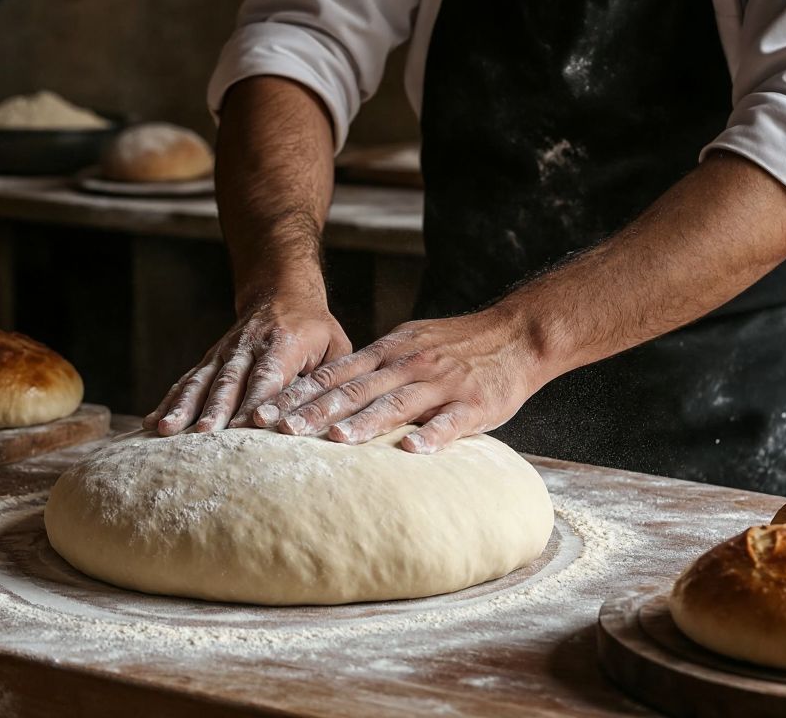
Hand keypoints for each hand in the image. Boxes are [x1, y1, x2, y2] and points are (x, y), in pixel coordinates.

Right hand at [144, 293, 351, 434]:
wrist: (281, 292)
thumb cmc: (315, 331)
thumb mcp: (334, 347)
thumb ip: (327, 379)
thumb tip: (322, 417)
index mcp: (284, 342)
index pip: (269, 374)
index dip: (257, 399)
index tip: (247, 425)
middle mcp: (248, 345)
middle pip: (229, 380)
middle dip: (215, 409)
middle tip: (204, 435)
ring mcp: (225, 351)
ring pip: (201, 380)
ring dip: (184, 406)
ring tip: (167, 430)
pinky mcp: (210, 359)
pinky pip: (187, 381)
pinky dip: (169, 401)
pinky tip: (152, 423)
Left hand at [253, 307, 545, 452]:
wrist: (519, 334)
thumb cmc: (459, 344)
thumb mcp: (410, 342)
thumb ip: (373, 364)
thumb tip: (329, 386)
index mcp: (391, 352)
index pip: (336, 374)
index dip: (300, 393)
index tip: (267, 411)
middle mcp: (410, 365)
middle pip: (356, 390)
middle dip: (317, 410)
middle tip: (283, 430)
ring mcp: (442, 384)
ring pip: (397, 403)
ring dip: (365, 422)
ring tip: (335, 439)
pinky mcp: (475, 405)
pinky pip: (451, 423)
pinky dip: (431, 437)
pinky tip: (411, 452)